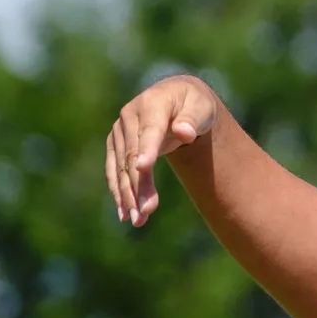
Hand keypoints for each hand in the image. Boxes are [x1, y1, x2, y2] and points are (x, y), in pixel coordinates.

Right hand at [105, 74, 218, 225]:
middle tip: (146, 211)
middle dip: (138, 184)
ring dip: (127, 194)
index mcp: (153, 103)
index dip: (147, 149)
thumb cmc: (194, 104)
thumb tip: (183, 132)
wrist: (177, 98)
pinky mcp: (116, 144)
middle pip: (132, 155)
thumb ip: (192, 119)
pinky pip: (115, 170)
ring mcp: (120, 131)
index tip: (144, 168)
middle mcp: (130, 116)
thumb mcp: (201, 107)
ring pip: (121, 167)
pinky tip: (125, 212)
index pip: (150, 130)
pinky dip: (119, 191)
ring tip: (137, 219)